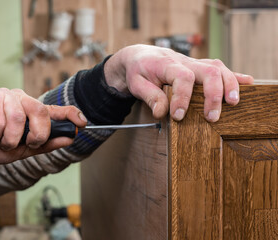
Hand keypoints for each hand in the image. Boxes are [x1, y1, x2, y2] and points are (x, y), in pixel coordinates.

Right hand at [0, 88, 86, 163]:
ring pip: (19, 119)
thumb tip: (68, 139)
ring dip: (10, 139)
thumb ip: (45, 144)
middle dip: (37, 135)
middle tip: (26, 144)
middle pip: (41, 112)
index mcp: (31, 110)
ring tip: (1, 141)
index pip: (54, 109)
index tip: (82, 122)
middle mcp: (22, 99)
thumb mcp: (22, 149)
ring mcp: (6, 96)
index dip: (70, 114)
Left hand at [104, 44, 253, 121]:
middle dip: (213, 94)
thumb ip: (149, 96)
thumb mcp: (136, 84)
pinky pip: (220, 68)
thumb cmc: (138, 70)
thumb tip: (161, 112)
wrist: (140, 56)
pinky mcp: (200, 66)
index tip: (177, 116)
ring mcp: (195, 63)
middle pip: (207, 71)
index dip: (182, 97)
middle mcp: (184, 62)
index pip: (181, 77)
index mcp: (167, 64)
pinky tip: (247, 84)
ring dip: (229, 85)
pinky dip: (234, 76)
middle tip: (212, 117)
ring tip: (233, 103)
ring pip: (218, 68)